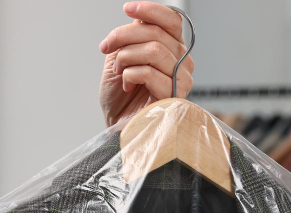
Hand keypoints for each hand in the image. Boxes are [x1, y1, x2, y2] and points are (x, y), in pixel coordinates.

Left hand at [99, 1, 195, 126]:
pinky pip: (149, 73)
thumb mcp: (122, 55)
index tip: (128, 9)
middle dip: (124, 36)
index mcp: (172, 49)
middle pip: (157, 32)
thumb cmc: (120, 96)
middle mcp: (182, 63)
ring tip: (120, 71)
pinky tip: (128, 85)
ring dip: (126, 57)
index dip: (151, 10)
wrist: (116, 123)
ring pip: (154, 50)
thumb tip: (138, 17)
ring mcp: (181, 81)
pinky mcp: (174, 97)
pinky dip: (130, 75)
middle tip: (108, 47)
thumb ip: (134, 36)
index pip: (172, 20)